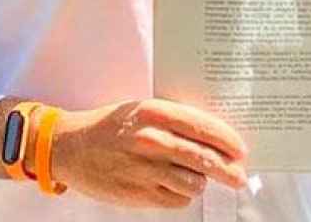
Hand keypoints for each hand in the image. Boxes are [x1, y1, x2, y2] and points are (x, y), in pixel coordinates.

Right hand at [50, 98, 247, 208]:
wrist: (70, 148)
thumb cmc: (110, 127)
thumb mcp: (140, 111)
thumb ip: (174, 121)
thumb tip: (214, 138)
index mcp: (153, 113)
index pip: (202, 127)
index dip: (227, 140)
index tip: (240, 149)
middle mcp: (151, 140)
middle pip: (205, 159)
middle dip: (228, 170)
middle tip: (239, 176)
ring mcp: (146, 169)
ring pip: (195, 183)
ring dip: (199, 182)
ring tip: (194, 177)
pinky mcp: (141, 193)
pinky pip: (178, 199)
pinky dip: (181, 194)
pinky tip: (170, 184)